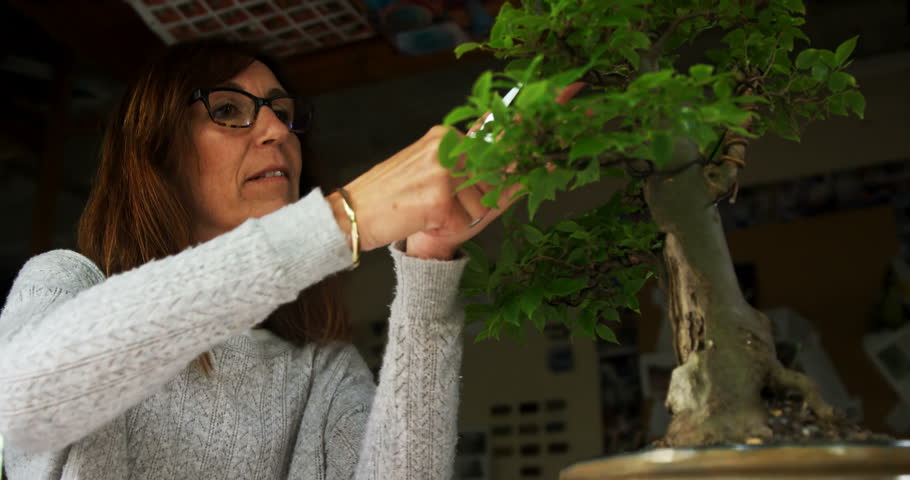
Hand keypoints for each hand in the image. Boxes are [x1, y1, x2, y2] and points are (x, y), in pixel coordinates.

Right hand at [405, 81, 590, 258]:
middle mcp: (448, 146)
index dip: (532, 115)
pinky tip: (425, 221)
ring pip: (485, 203)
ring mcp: (445, 170)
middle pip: (498, 172)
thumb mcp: (429, 172)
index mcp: (446, 136)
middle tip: (469, 195)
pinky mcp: (441, 198)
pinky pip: (467, 222)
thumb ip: (466, 164)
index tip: (569, 91)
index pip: (494, 127)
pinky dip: (450, 229)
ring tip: (429, 213)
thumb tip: (511, 163)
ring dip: (464, 218)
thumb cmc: (391, 199)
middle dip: (494, 187)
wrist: (351, 215)